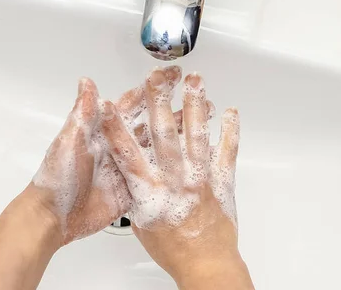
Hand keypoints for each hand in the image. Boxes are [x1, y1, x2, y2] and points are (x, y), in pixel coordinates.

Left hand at [32, 67, 183, 243]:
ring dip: (178, 137)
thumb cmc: (56, 178)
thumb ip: (83, 112)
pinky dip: (174, 170)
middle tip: (196, 97)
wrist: (53, 218)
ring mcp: (127, 169)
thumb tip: (86, 81)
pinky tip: (192, 163)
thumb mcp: (70, 141)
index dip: (153, 88)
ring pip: (159, 149)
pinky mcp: (132, 191)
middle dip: (173, 109)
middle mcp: (119, 146)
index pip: (133, 103)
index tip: (172, 75)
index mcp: (105, 130)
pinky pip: (156, 178)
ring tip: (201, 126)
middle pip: (151, 123)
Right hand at [102, 68, 253, 289]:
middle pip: (164, 134)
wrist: (205, 263)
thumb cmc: (173, 249)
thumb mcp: (142, 223)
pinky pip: (226, 151)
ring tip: (195, 81)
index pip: (128, 153)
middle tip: (156, 77)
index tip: (110, 104)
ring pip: (196, 135)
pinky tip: (229, 112)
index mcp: (150, 191)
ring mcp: (200, 177)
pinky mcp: (221, 180)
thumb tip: (134, 176)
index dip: (117, 127)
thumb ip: (137, 194)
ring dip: (195, 105)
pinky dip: (229, 130)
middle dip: (158, 101)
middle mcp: (174, 179)